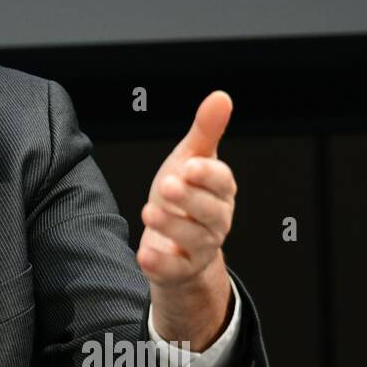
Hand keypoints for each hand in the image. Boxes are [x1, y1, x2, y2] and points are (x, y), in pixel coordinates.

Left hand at [136, 91, 236, 348]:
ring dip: (173, 226)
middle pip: (211, 212)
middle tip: (168, 184)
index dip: (207, 175)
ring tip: (149, 211)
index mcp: (220, 192)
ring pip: (194, 239)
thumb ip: (205, 132)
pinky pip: (174, 270)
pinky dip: (160, 263)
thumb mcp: (189, 161)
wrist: (173, 244)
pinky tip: (144, 253)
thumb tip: (220, 97)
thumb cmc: (183, 197)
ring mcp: (200, 249)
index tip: (188, 166)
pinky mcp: (179, 270)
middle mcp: (216, 221)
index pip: (222, 182)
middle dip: (190, 199)